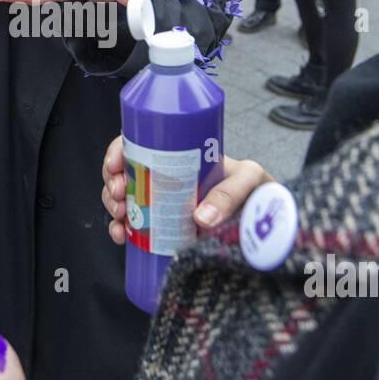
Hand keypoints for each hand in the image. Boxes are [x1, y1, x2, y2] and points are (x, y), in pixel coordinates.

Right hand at [101, 134, 275, 242]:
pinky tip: (121, 236)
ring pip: (123, 198)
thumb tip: (201, 217)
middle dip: (111, 182)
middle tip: (119, 194)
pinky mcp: (163, 227)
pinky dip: (120, 230)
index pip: (140, 143)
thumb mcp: (248, 179)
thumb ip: (231, 193)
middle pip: (124, 171)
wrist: (267, 218)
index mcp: (179, 155)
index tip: (114, 164)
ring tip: (121, 219)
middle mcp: (165, 177)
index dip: (118, 150)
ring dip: (113, 207)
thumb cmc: (257, 189)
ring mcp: (162, 203)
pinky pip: (133, 226)